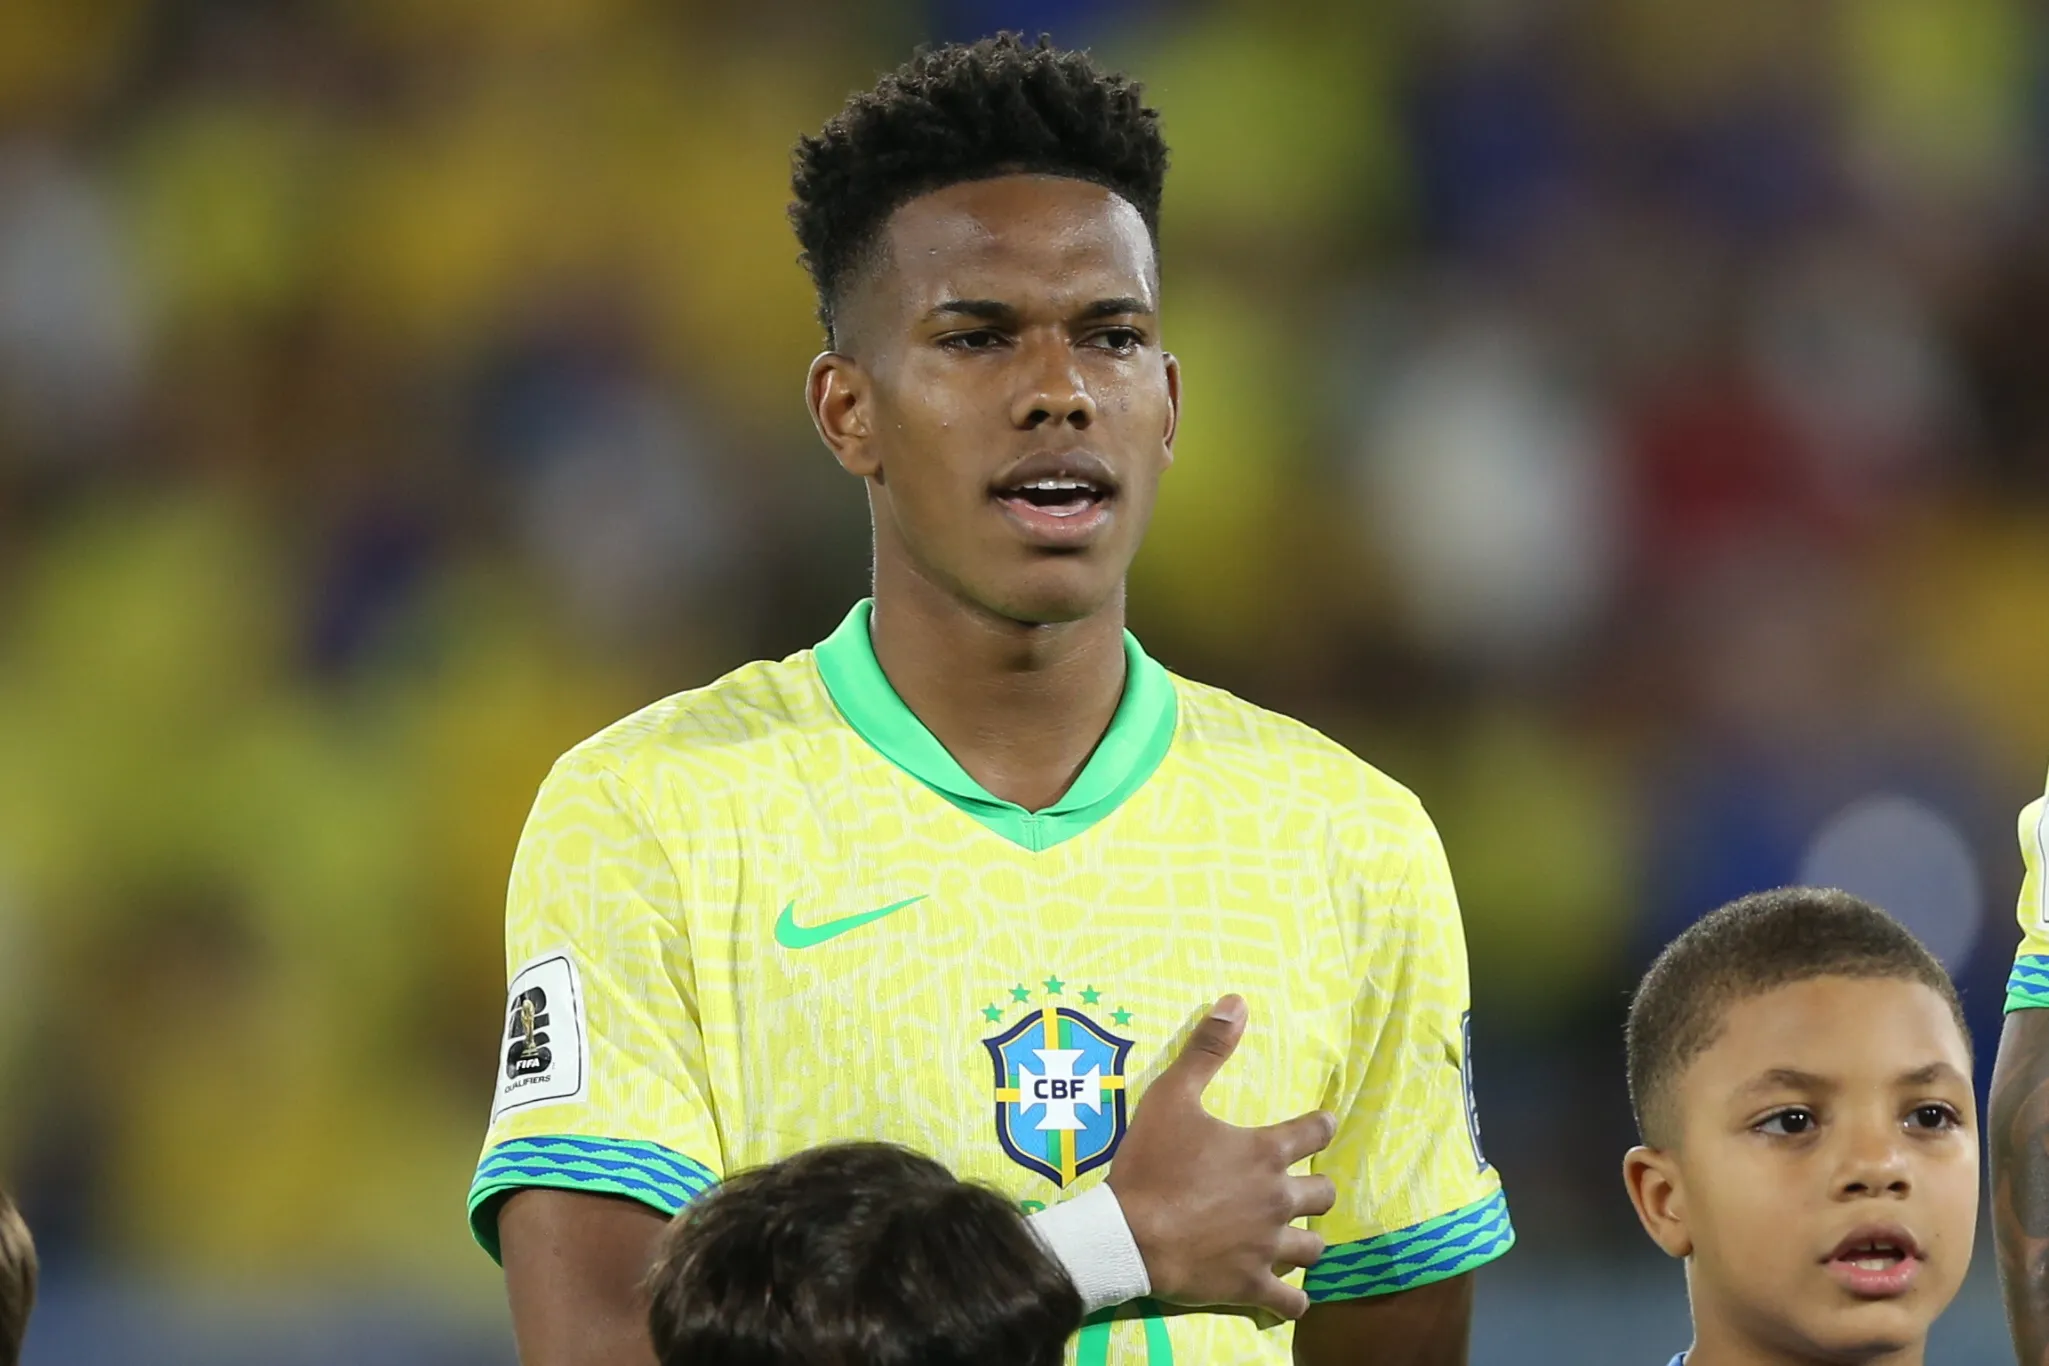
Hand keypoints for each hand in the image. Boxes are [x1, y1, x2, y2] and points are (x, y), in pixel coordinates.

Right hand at [1107, 994, 1336, 1319]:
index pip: (1315, 1133)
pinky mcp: (1252, 1284)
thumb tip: (1237, 1002)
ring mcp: (1268, 1246)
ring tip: (1294, 1239)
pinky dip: (1292, 1297)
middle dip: (1316, 1189)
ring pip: (1314, 1247)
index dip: (1321, 1126)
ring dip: (1306, 1241)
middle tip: (1300, 1189)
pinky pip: (1291, 1300)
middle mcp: (1277, 1198)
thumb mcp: (1172, 1096)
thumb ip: (1207, 1050)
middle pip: (1324, 1194)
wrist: (1127, 1234)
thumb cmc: (1151, 1163)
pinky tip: (1287, 1293)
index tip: (1321, 1126)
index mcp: (1265, 1152)